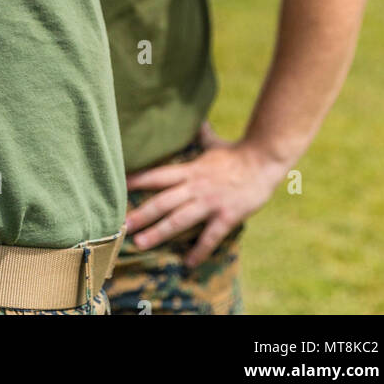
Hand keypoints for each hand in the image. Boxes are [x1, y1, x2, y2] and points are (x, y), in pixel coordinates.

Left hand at [125, 124, 286, 267]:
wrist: (264, 160)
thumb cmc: (238, 153)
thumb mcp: (214, 143)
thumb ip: (202, 134)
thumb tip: (197, 119)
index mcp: (190, 170)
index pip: (158, 175)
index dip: (138, 180)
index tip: (119, 187)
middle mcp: (195, 186)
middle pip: (162, 201)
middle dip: (141, 214)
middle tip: (121, 226)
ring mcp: (210, 202)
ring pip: (178, 220)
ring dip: (158, 232)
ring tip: (140, 243)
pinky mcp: (226, 215)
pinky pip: (210, 237)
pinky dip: (199, 251)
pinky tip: (188, 263)